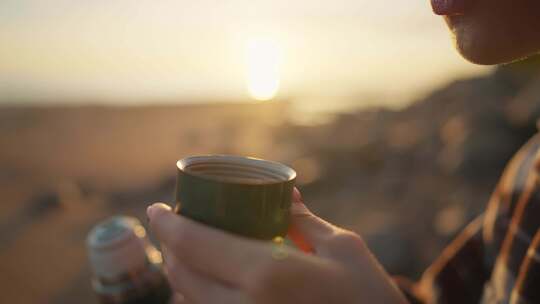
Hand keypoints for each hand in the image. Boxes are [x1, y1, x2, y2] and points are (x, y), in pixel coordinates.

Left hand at [147, 188, 407, 303]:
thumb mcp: (343, 248)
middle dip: (169, 246)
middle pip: (181, 274)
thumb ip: (305, 220)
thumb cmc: (369, 297)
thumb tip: (285, 194)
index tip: (154, 209)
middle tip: (174, 225)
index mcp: (266, 273)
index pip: (194, 243)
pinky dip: (196, 298)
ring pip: (189, 301)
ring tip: (187, 251)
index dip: (166, 224)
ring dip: (178, 274)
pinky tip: (208, 284)